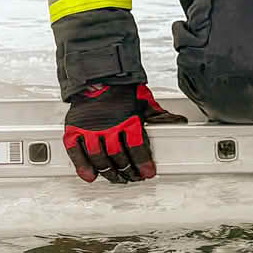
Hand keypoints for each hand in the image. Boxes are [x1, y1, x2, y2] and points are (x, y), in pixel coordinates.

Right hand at [63, 84, 186, 183]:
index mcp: (128, 120)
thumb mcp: (143, 100)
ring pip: (100, 158)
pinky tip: (90, 175)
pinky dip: (82, 166)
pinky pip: (76, 152)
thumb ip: (158, 115)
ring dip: (109, 172)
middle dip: (127, 171)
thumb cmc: (120, 88)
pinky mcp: (75, 128)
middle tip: (132, 177)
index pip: (137, 148)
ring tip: (116, 178)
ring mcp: (90, 129)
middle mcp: (109, 126)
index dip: (143, 163)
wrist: (97, 74)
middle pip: (119, 157)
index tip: (147, 172)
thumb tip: (177, 121)